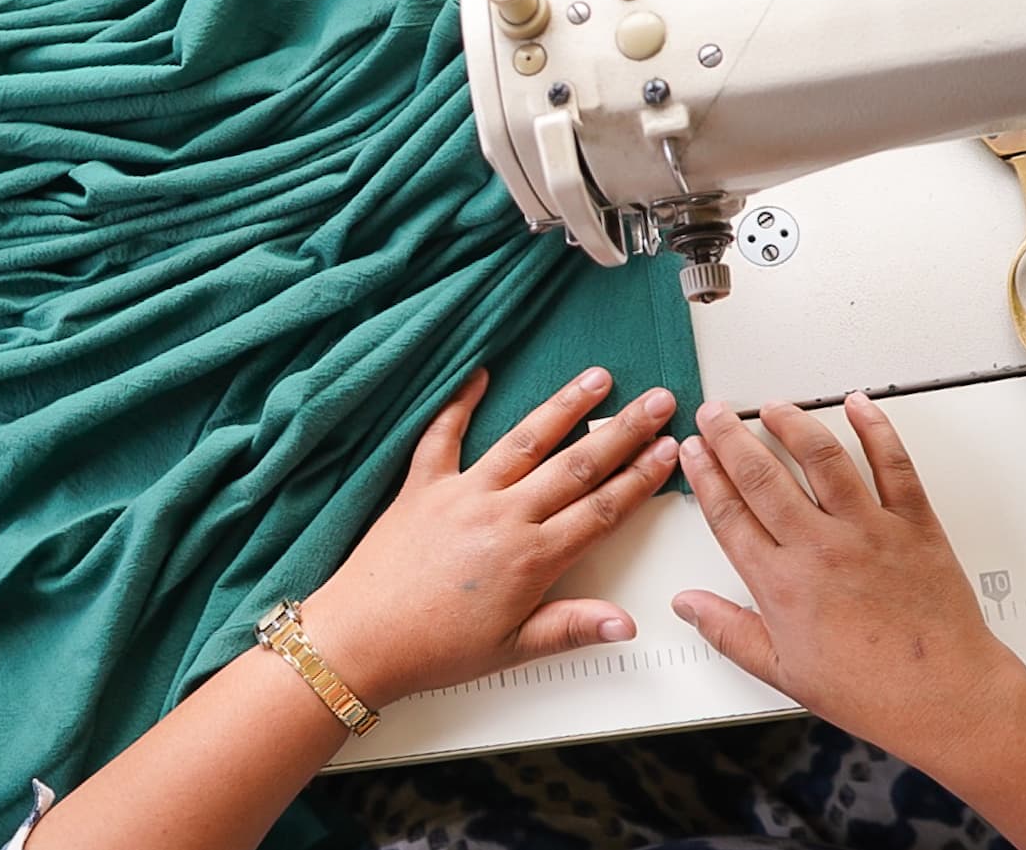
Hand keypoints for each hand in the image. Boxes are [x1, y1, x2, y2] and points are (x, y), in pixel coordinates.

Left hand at [300, 367, 677, 705]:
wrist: (356, 641)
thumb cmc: (429, 650)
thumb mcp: (511, 649)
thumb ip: (571, 628)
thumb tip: (625, 624)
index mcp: (531, 558)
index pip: (602, 509)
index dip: (641, 478)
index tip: (668, 451)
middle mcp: (503, 516)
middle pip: (578, 465)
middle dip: (624, 431)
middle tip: (657, 401)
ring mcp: (462, 494)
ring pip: (525, 440)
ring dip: (565, 407)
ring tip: (596, 378)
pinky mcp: (422, 486)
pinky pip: (443, 435)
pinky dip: (460, 403)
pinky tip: (478, 374)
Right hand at [671, 393, 1025, 773]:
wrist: (945, 697)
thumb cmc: (872, 690)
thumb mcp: (782, 671)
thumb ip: (729, 631)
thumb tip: (689, 605)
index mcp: (781, 584)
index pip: (728, 514)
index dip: (705, 476)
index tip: (694, 453)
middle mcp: (820, 548)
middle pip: (761, 475)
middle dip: (730, 437)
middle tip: (716, 414)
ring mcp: (868, 530)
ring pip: (821, 456)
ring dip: (792, 422)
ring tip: (774, 406)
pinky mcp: (913, 522)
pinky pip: (893, 463)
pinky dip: (876, 428)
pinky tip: (859, 406)